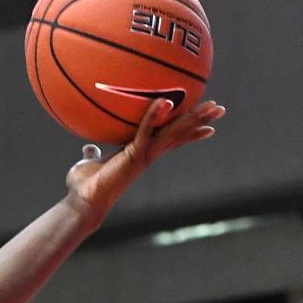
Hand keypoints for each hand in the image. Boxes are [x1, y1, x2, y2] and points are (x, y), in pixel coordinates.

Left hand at [66, 97, 225, 214]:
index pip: (171, 140)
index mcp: (141, 153)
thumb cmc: (86, 185)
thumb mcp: (90, 163)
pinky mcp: (134, 155)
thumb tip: (88, 147)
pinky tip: (163, 100)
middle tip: (219, 109)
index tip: (208, 127)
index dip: (189, 133)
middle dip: (200, 121)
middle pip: (179, 134)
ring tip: (211, 106)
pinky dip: (154, 115)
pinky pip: (146, 130)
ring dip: (192, 118)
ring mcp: (143, 155)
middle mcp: (147, 154)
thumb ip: (93, 154)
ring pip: (173, 132)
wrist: (83, 201)